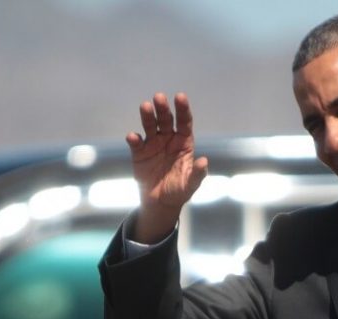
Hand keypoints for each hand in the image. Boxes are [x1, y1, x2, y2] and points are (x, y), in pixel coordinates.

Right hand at [126, 92, 207, 242]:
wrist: (160, 202)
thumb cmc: (179, 190)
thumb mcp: (190, 185)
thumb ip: (197, 174)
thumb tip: (204, 161)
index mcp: (183, 142)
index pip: (184, 122)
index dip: (182, 109)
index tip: (179, 97)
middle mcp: (168, 139)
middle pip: (166, 120)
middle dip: (163, 108)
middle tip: (159, 97)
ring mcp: (153, 144)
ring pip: (150, 126)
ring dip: (147, 116)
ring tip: (145, 106)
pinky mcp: (139, 152)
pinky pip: (136, 143)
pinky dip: (134, 139)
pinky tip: (133, 137)